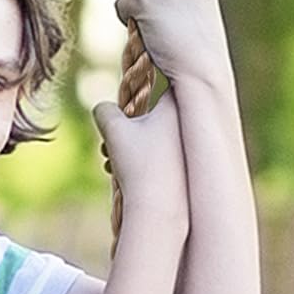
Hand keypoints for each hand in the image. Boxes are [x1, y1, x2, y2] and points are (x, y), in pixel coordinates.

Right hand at [92, 87, 186, 222]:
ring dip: (128, 147)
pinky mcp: (187, 172)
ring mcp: (190, 150)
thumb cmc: (140, 165)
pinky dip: (140, 162)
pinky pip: (160, 157)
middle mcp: (189, 125)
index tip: (127, 92)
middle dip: (127, 126)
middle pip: (152, 113)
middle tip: (108, 139)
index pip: (159, 81)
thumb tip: (103, 109)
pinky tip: (120, 173)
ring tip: (108, 159)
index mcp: (177, 107)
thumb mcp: (114, 130)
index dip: (139, 82)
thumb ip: (104, 110)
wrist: (161, 212)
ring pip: (153, 138)